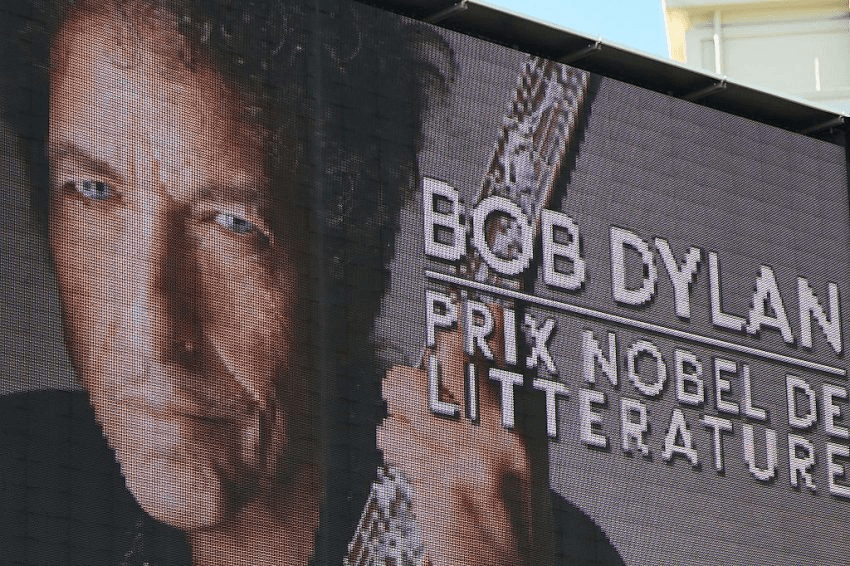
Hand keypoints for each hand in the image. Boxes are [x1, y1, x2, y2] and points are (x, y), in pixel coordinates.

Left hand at [378, 303, 531, 565]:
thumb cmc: (513, 529)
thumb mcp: (522, 465)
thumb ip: (502, 414)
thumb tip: (478, 362)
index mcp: (526, 428)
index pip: (502, 353)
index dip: (479, 323)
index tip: (471, 310)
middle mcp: (503, 436)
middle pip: (450, 355)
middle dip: (426, 360)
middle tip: (413, 382)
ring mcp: (471, 458)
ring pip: (407, 392)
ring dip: (398, 408)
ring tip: (406, 429)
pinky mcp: (440, 484)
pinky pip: (394, 439)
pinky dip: (393, 447)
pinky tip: (406, 461)